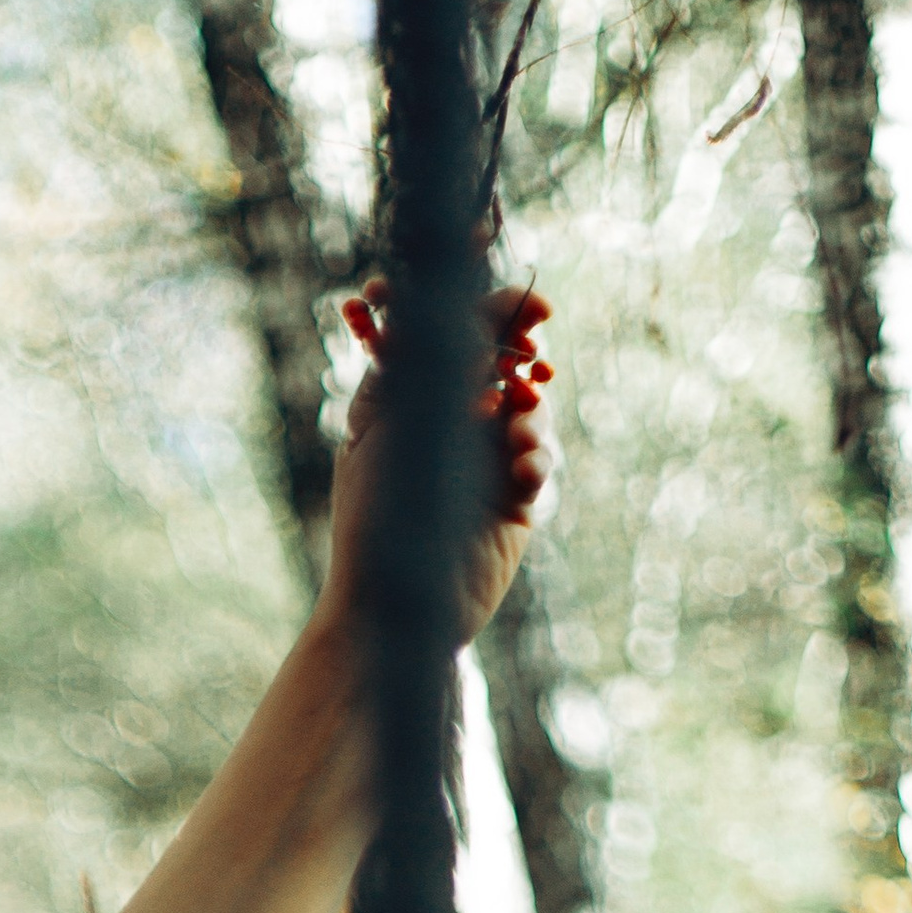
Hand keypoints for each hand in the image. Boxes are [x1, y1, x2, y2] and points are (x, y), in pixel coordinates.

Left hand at [320, 278, 552, 647]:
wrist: (390, 605)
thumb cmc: (371, 517)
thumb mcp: (388, 426)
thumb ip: (425, 366)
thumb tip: (473, 318)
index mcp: (411, 395)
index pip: (461, 333)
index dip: (500, 311)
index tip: (534, 307)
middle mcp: (451, 421)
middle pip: (506, 363)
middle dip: (527, 357)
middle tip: (537, 361)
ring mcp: (485, 459)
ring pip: (531, 409)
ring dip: (533, 416)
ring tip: (518, 442)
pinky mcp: (512, 500)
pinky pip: (540, 461)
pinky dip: (539, 459)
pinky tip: (523, 477)